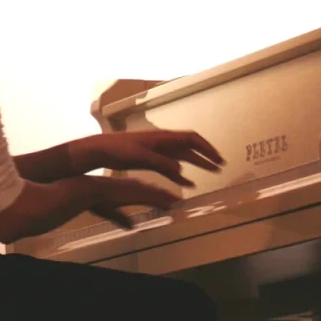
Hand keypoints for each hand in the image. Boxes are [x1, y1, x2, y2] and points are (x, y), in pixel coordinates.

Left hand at [82, 130, 224, 186]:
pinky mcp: (150, 160)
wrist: (100, 150)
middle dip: (205, 156)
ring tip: (210, 174)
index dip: (206, 148)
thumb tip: (180, 169)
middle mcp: (163, 142)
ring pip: (182, 157)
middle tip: (220, 167)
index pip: (191, 138)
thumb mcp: (140, 157)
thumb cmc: (118, 149)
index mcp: (163, 137)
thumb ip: (160, 163)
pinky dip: (180, 174)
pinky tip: (187, 183)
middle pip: (190, 148)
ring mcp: (157, 151)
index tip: (218, 158)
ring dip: (196, 165)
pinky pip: (170, 167)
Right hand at [84, 175, 178, 229]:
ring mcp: (138, 190)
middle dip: (166, 197)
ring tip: (178, 202)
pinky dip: (165, 199)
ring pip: (158, 194)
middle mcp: (135, 188)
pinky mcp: (138, 193)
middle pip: (155, 192)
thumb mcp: (110, 211)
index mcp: (128, 190)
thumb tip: (130, 227)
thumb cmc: (96, 198)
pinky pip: (155, 196)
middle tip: (177, 201)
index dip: (157, 197)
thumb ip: (121, 219)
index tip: (166, 202)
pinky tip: (173, 202)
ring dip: (168, 198)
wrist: (91, 189)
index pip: (146, 193)